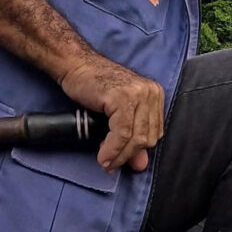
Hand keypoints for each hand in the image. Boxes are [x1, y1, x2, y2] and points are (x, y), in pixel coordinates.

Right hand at [59, 55, 163, 172]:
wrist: (76, 66)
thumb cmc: (95, 88)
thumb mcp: (118, 113)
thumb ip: (132, 137)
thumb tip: (141, 165)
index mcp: (155, 95)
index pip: (154, 132)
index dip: (138, 150)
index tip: (121, 159)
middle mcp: (151, 93)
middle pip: (148, 137)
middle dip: (129, 155)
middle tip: (111, 164)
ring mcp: (139, 94)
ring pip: (136, 137)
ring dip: (119, 155)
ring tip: (106, 163)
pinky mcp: (123, 98)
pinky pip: (122, 133)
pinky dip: (112, 149)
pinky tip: (103, 156)